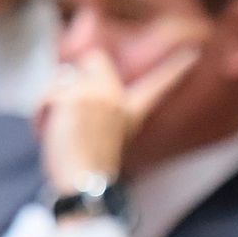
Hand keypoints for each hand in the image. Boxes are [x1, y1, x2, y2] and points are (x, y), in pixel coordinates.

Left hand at [37, 45, 200, 193]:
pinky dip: (42, 108)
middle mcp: (118, 99)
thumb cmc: (87, 167)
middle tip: (72, 105)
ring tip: (58, 125)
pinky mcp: (75, 96)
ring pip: (64, 74)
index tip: (195, 52)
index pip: (160, 84)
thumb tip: (71, 78)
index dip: (178, 67)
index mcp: (133, 112)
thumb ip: (99, 108)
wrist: (83, 183)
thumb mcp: (104, 135)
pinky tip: (49, 127)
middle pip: (95, 57)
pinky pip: (48, 91)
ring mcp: (98, 95)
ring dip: (54, 96)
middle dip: (77, 73)